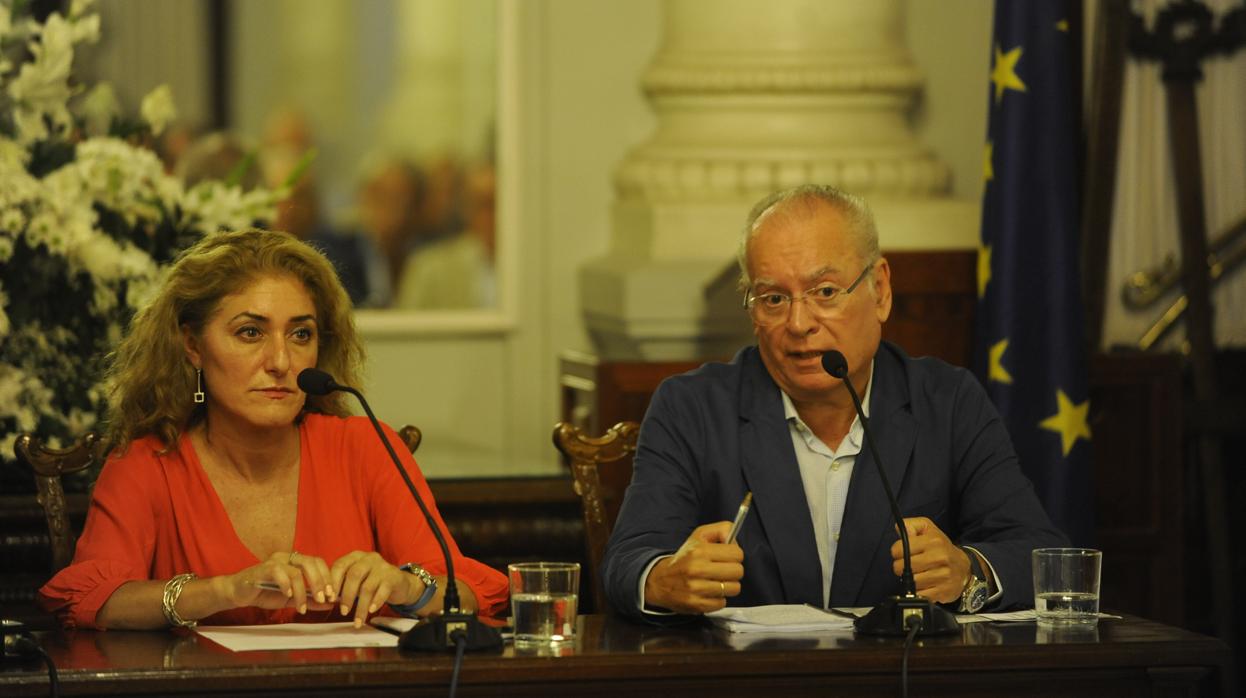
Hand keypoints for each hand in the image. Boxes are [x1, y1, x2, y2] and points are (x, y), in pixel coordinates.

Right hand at [218, 551, 335, 613]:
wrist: (238, 594)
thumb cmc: (265, 593)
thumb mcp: (292, 599)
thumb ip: (310, 600)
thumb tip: (330, 604)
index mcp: (295, 561)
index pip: (318, 562)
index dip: (327, 577)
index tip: (332, 595)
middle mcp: (287, 557)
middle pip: (311, 563)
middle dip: (319, 582)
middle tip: (323, 599)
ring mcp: (275, 561)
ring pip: (296, 571)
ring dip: (302, 591)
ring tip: (302, 607)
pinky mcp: (263, 568)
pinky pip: (279, 572)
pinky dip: (286, 585)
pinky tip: (287, 596)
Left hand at [330, 551, 421, 626]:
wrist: (399, 583)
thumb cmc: (371, 582)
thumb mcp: (356, 579)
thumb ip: (342, 584)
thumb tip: (326, 598)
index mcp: (355, 556)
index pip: (340, 565)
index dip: (333, 582)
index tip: (329, 599)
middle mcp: (369, 558)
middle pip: (354, 575)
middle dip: (346, 595)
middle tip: (343, 612)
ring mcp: (382, 566)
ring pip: (367, 587)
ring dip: (361, 606)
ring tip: (357, 620)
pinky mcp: (393, 577)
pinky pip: (383, 591)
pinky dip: (376, 602)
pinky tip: (371, 611)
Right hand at [644, 521, 743, 614]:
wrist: (660, 581)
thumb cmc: (685, 558)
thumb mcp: (700, 535)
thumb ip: (721, 530)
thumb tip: (734, 539)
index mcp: (700, 551)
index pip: (737, 553)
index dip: (735, 555)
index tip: (727, 557)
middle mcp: (698, 569)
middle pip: (738, 571)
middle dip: (733, 571)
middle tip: (723, 570)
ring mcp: (697, 589)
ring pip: (734, 588)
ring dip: (727, 586)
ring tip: (716, 582)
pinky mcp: (697, 604)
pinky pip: (722, 603)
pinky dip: (718, 599)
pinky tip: (709, 593)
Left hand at [888, 517, 969, 603]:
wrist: (964, 568)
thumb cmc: (941, 548)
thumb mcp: (928, 529)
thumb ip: (911, 525)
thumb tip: (898, 528)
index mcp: (933, 541)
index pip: (899, 549)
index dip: (896, 552)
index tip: (902, 553)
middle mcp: (939, 557)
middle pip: (902, 568)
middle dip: (900, 568)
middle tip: (909, 566)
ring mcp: (943, 576)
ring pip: (911, 582)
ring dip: (910, 581)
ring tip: (917, 575)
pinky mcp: (944, 591)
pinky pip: (920, 594)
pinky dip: (919, 592)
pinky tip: (924, 585)